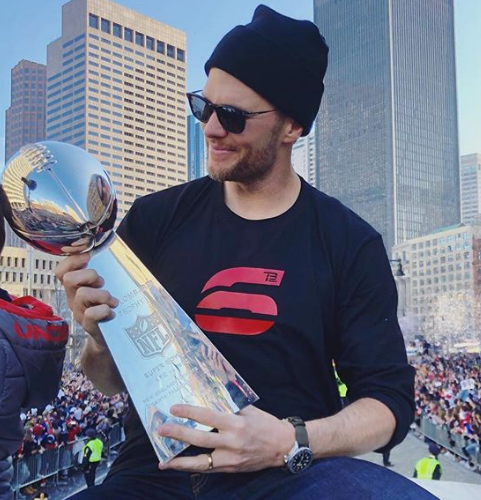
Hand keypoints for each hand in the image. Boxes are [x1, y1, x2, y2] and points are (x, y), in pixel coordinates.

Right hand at [55, 253, 118, 346]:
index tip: (88, 257)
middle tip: (101, 283)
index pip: (61, 271)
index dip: (72, 261)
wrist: (107, 339)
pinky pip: (91, 314)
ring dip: (101, 293)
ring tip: (112, 300)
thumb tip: (100, 258)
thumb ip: (97, 277)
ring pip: (82, 294)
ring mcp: (79, 313)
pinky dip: (104, 310)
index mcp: (74, 289)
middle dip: (88, 275)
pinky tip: (112, 312)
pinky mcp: (89, 326)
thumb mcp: (100, 290)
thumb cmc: (106, 309)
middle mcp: (73, 300)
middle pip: (68, 279)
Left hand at [158, 405, 294, 472]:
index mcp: (236, 424)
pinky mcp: (231, 470)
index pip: (208, 417)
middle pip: (199, 439)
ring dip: (180, 462)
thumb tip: (209, 398)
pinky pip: (208, 469)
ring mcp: (231, 459)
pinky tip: (180, 466)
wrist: (283, 447)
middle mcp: (232, 442)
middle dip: (178, 435)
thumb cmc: (265, 424)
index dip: (189, 413)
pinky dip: (193, 468)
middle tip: (162, 430)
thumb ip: (229, 406)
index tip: (174, 409)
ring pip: (200, 462)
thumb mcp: (249, 410)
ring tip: (164, 461)